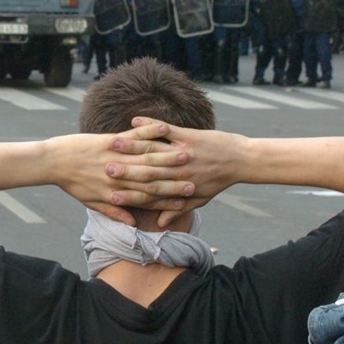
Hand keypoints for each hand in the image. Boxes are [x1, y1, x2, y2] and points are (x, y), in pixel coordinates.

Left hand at [50, 123, 193, 225]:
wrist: (53, 162)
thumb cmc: (72, 183)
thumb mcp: (92, 201)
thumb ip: (114, 212)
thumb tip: (132, 225)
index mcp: (115, 191)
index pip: (148, 196)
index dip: (169, 197)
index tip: (187, 196)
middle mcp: (118, 176)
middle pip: (152, 177)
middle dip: (175, 177)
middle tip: (195, 177)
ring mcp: (114, 156)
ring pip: (145, 157)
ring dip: (167, 154)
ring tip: (186, 152)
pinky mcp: (108, 141)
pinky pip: (132, 136)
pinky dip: (148, 131)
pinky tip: (163, 128)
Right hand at [104, 117, 243, 223]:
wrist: (241, 161)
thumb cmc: (218, 181)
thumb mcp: (199, 199)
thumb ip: (177, 210)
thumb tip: (160, 223)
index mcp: (178, 187)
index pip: (149, 192)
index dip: (129, 193)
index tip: (110, 192)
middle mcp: (178, 172)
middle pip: (146, 171)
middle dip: (123, 169)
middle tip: (103, 168)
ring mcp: (183, 152)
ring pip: (153, 150)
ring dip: (131, 146)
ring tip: (112, 143)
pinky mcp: (189, 136)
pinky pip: (166, 130)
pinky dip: (150, 125)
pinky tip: (134, 120)